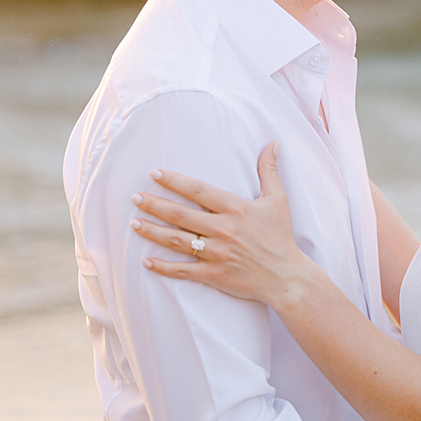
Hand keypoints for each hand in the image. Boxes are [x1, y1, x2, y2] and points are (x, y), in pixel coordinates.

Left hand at [132, 143, 319, 311]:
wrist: (286, 277)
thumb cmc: (281, 237)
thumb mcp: (278, 200)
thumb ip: (270, 171)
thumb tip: (273, 143)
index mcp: (236, 209)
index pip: (199, 191)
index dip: (175, 181)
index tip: (155, 174)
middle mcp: (224, 230)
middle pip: (181, 215)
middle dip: (155, 205)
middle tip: (134, 197)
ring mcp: (217, 253)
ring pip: (177, 241)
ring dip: (153, 232)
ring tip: (134, 224)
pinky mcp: (214, 275)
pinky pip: (183, 271)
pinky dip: (163, 267)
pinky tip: (146, 261)